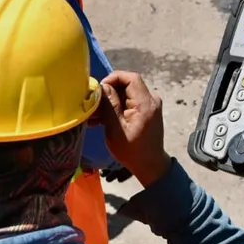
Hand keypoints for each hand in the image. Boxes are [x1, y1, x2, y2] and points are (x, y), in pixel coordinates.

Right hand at [95, 71, 170, 186]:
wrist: (150, 165)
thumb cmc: (132, 151)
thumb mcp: (116, 130)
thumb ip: (110, 106)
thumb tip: (102, 86)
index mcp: (146, 103)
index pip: (131, 78)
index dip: (113, 78)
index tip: (99, 90)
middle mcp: (151, 100)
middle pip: (127, 85)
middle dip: (108, 93)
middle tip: (92, 105)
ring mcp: (149, 105)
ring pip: (126, 94)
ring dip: (109, 102)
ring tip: (93, 116)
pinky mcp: (146, 111)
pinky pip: (129, 102)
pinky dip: (116, 108)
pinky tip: (100, 119)